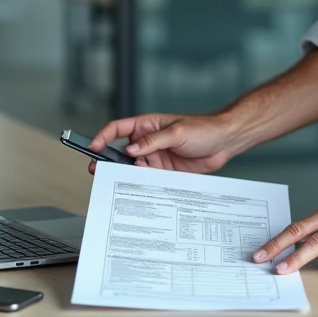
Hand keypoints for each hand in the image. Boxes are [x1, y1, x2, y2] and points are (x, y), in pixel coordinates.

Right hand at [86, 113, 235, 174]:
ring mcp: (155, 158)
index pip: (117, 129)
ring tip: (120, 184)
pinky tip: (140, 191)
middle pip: (121, 152)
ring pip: (134, 169)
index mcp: (146, 125)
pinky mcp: (165, 172)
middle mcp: (148, 142)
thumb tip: (131, 150)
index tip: (93, 147)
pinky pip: (149, 180)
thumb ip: (153, 141)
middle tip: (98, 172)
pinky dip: (143, 185)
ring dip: (127, 176)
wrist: (225, 143)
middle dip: (109, 162)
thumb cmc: (203, 129)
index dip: (102, 137)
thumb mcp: (177, 132)